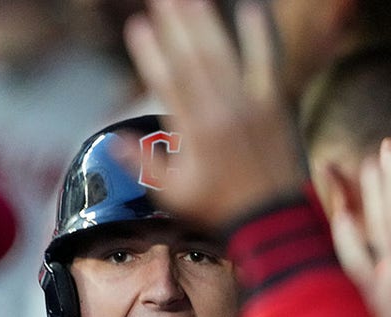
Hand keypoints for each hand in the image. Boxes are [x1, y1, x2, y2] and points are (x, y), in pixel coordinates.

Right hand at [123, 0, 304, 226]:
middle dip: (175, 24)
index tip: (136, 27)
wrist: (272, 221)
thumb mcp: (173, 195)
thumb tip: (114, 140)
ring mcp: (250, 105)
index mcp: (195, 131)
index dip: (150, 53)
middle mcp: (221, 111)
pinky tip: (250, 9)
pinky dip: (259, 36)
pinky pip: (267, 63)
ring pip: (224, 55)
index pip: (168, 82)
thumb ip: (143, 164)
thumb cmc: (219, 210)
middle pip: (194, 58)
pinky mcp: (276, 105)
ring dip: (206, 23)